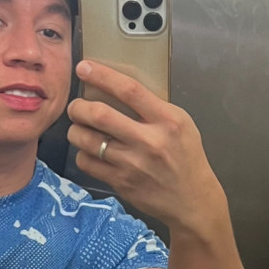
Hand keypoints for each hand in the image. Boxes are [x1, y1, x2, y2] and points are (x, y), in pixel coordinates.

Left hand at [66, 61, 225, 231]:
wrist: (192, 201)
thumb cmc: (187, 158)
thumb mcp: (182, 125)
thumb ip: (154, 108)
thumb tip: (117, 90)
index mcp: (167, 120)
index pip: (129, 90)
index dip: (102, 76)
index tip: (84, 67)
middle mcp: (148, 141)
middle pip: (99, 115)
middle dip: (79, 107)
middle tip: (76, 107)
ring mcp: (132, 164)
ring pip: (87, 140)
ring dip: (75, 130)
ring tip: (79, 128)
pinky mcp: (121, 183)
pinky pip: (87, 163)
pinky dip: (82, 153)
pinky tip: (89, 152)